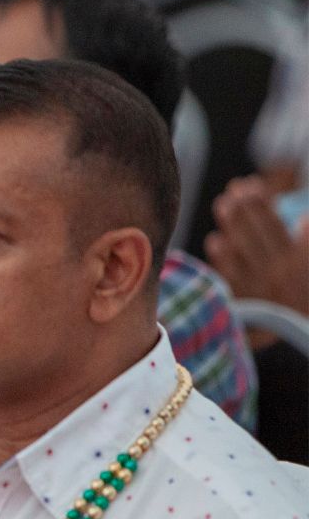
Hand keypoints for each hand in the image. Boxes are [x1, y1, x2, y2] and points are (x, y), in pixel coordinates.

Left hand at [205, 175, 308, 314]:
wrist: (297, 333)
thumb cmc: (304, 295)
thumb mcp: (308, 265)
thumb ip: (308, 242)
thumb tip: (303, 217)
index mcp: (298, 261)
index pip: (276, 221)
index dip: (261, 200)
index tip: (252, 185)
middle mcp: (278, 271)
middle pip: (255, 230)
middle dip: (243, 205)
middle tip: (236, 189)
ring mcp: (258, 284)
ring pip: (238, 246)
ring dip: (230, 223)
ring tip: (224, 203)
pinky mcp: (243, 298)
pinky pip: (227, 271)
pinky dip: (222, 253)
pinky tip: (218, 240)